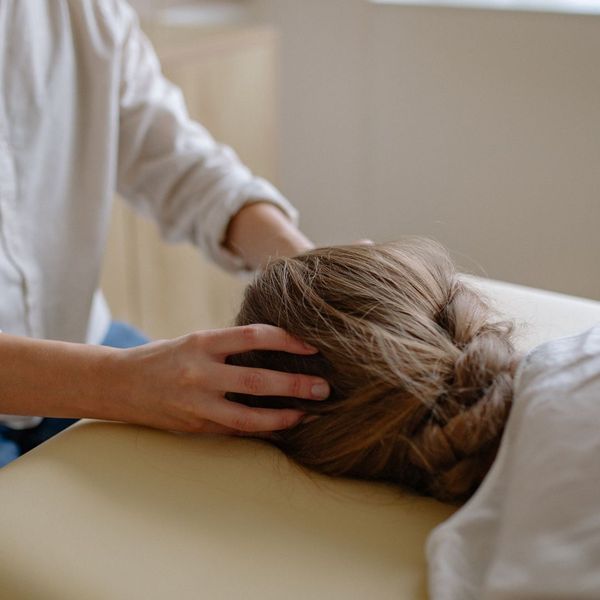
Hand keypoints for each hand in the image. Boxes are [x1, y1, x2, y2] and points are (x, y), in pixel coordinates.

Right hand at [106, 324, 329, 434]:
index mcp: (202, 342)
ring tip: (309, 415)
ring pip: (248, 415)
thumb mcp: (195, 341)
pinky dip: (263, 430)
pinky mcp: (196, 426)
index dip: (287, 340)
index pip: (253, 336)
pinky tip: (284, 428)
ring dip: (284, 416)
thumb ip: (230, 347)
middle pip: (256, 380)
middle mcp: (199, 372)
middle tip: (324, 387)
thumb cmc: (165, 357)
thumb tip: (279, 348)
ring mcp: (197, 403)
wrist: (120, 384)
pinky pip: (237, 430)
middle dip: (294, 385)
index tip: (313, 346)